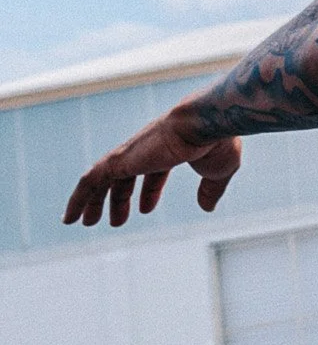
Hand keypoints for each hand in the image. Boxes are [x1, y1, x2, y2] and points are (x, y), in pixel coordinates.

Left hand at [63, 108, 240, 226]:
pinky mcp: (118, 160)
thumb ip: (210, 190)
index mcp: (170, 149)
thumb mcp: (219, 171)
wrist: (204, 122)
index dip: (150, 191)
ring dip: (93, 202)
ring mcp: (131, 154)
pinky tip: (70, 217)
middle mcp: (147, 150)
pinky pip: (90, 181)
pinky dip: (77, 198)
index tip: (145, 208)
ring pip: (102, 180)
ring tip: (86, 222)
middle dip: (119, 199)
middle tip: (116, 220)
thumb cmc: (216, 142)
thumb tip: (207, 208)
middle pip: (125, 177)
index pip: (154, 172)